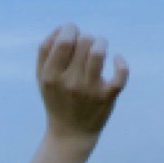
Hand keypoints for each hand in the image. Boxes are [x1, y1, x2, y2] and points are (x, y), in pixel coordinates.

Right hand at [38, 24, 127, 142]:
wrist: (71, 134)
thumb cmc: (57, 100)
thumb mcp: (42, 79)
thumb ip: (45, 53)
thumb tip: (60, 29)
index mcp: (51, 76)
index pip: (62, 40)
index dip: (70, 29)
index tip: (72, 33)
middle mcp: (69, 82)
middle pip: (83, 42)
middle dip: (86, 37)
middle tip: (85, 46)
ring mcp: (89, 90)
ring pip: (99, 52)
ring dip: (102, 43)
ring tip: (100, 47)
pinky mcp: (107, 97)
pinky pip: (120, 75)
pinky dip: (121, 63)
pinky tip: (117, 60)